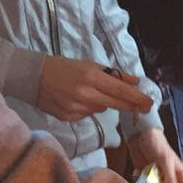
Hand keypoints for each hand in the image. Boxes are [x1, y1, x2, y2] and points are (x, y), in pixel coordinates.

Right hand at [37, 56, 152, 120]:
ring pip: (101, 109)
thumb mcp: (89, 65)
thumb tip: (136, 82)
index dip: (137, 98)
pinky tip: (77, 100)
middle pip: (116, 104)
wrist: (32, 76)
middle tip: (144, 107)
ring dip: (103, 102)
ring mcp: (76, 108)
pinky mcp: (69, 117)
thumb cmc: (63, 67)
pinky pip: (88, 114)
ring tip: (89, 92)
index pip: (121, 91)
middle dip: (131, 105)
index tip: (150, 103)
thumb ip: (114, 75)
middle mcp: (85, 94)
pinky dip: (88, 108)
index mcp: (90, 78)